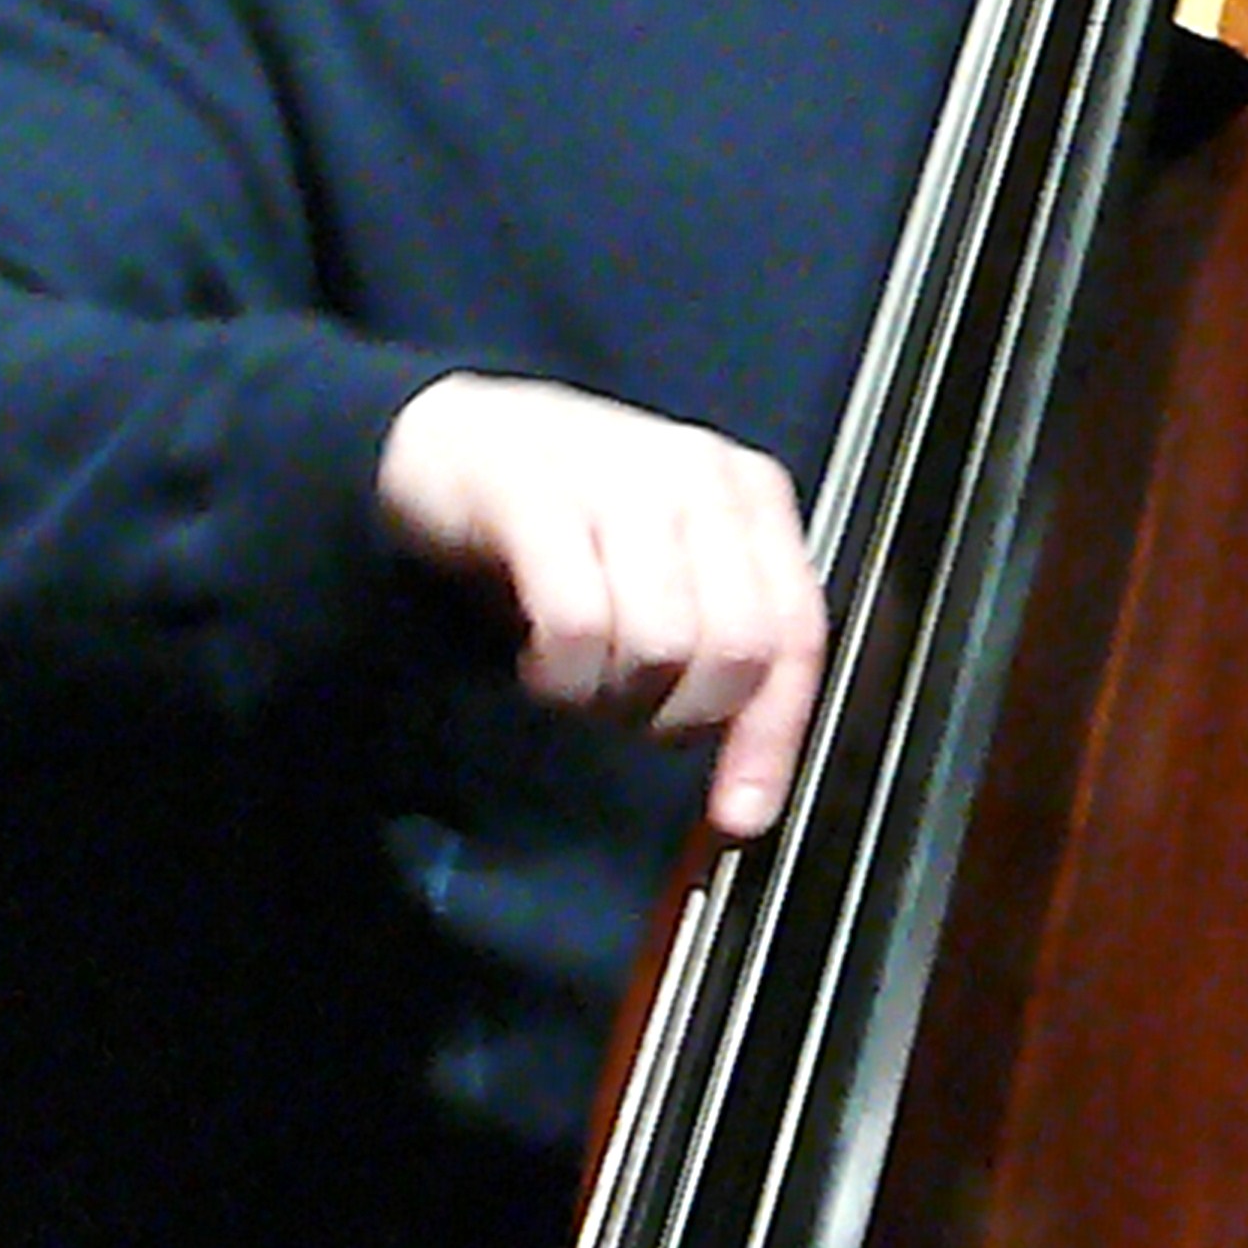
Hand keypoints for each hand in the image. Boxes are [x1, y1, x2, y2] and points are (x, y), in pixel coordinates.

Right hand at [377, 372, 826, 836]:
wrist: (450, 435)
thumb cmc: (569, 513)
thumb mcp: (667, 560)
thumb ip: (719, 631)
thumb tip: (751, 768)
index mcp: (748, 494)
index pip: (796, 631)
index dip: (775, 735)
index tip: (742, 811)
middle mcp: (698, 475)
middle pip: (736, 648)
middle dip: (679, 714)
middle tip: (626, 709)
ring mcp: (619, 475)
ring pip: (661, 643)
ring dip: (611, 694)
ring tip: (576, 676)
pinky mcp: (536, 493)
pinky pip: (578, 622)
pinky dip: (560, 672)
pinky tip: (540, 662)